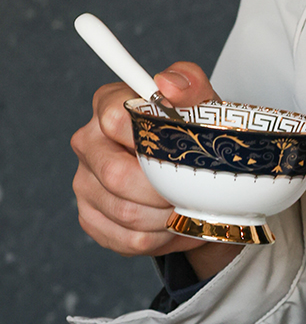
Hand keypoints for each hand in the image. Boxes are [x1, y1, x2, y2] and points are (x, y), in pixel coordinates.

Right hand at [70, 62, 240, 278]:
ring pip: (125, 213)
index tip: (181, 150)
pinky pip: (127, 239)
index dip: (151, 140)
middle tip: (191, 192)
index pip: (114, 119)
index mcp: (108, 106)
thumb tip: (168, 84)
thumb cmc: (194, 137)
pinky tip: (173, 225)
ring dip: (166, 218)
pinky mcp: (91, 218)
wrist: (195, 182)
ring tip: (186, 208)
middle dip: (163, 190)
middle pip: (117, 174)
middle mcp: (88, 142)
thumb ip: (190, 85)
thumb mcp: (202, 107)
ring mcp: (84, 182)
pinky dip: (160, 238)